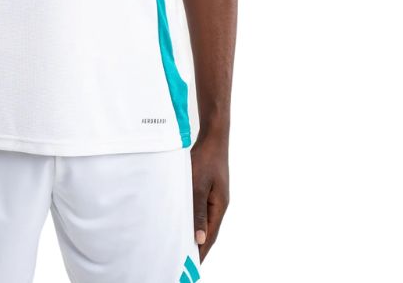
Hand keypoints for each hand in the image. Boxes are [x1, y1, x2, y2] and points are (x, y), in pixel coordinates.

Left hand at [190, 131, 229, 261]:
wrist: (213, 138)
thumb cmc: (206, 159)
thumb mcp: (198, 185)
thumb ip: (198, 211)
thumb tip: (199, 237)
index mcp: (220, 206)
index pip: (210, 236)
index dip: (202, 251)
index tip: (192, 265)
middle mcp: (219, 204)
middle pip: (209, 230)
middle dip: (198, 246)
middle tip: (185, 259)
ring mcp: (215, 197)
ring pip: (204, 219)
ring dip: (195, 232)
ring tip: (182, 244)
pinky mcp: (209, 189)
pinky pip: (201, 208)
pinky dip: (194, 217)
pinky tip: (185, 220)